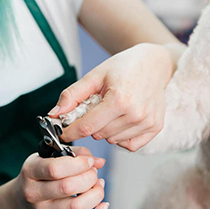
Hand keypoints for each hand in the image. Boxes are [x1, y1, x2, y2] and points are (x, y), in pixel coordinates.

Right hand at [11, 146, 108, 208]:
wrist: (18, 203)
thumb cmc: (38, 176)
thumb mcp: (47, 158)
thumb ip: (74, 154)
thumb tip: (98, 161)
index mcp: (30, 172)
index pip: (55, 169)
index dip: (78, 164)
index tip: (89, 161)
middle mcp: (33, 194)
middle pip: (67, 187)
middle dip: (89, 177)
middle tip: (93, 173)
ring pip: (76, 206)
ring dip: (95, 194)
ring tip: (98, 186)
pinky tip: (102, 205)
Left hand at [53, 43, 172, 150]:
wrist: (153, 63)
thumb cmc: (124, 67)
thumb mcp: (95, 75)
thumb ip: (72, 95)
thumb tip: (54, 114)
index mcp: (119, 99)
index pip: (87, 126)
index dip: (71, 131)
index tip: (63, 132)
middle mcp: (135, 114)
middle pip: (99, 134)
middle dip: (91, 125)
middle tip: (95, 108)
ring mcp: (147, 122)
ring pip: (112, 140)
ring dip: (106, 130)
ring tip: (111, 110)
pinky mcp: (155, 127)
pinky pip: (129, 145)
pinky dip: (121, 137)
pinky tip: (122, 120)